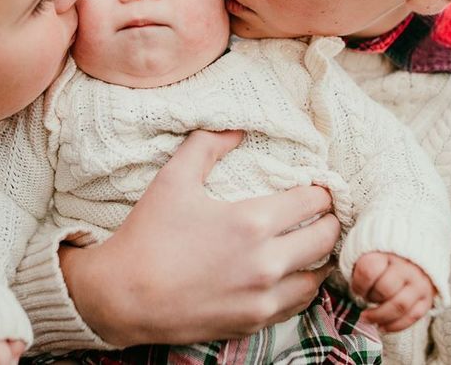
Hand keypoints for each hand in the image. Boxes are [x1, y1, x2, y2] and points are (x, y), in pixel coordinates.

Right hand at [59, 129, 339, 346]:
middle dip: (327, 220)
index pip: (312, 202)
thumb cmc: (149, 234)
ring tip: (308, 242)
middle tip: (321, 212)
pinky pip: (296, 305)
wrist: (123, 297)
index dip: (320, 190)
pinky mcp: (252, 323)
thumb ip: (207, 145)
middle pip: (324, 238)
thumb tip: (235, 128)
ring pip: (316, 276)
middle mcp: (266, 263)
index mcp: (251, 222)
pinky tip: (290, 274)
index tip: (318, 186)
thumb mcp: (173, 178)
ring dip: (318, 257)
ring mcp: (262, 299)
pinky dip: (301, 286)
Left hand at [352, 252, 434, 331]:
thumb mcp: (369, 250)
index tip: (355, 289)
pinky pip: (412, 317)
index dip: (358, 284)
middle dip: (370, 298)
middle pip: (384, 289)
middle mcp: (405, 267)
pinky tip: (382, 326)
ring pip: (399, 306)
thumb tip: (352, 289)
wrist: (415, 253)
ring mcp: (418, 283)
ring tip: (367, 319)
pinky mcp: (427, 298)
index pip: (369, 270)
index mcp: (386, 252)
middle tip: (363, 300)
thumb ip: (360, 265)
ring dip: (380, 316)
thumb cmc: (385, 255)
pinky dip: (395, 326)